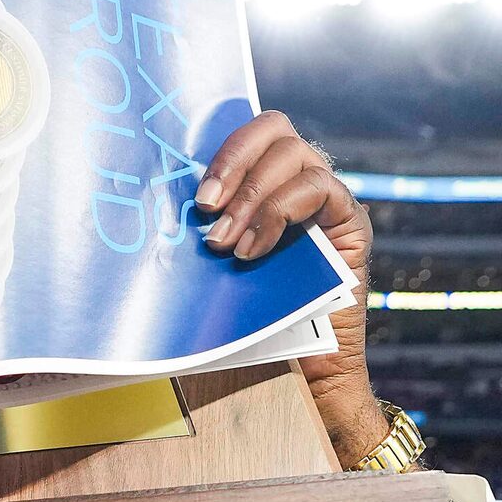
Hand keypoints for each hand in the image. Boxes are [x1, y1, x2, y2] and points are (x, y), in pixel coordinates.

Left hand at [195, 112, 379, 462]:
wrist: (297, 374)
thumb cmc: (248, 322)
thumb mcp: (214, 266)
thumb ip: (203, 228)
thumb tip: (152, 203)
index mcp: (264, 180)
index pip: (248, 132)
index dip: (221, 149)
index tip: (195, 194)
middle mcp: (298, 179)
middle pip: (274, 128)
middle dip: (234, 161)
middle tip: (207, 210)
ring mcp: (327, 198)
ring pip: (294, 154)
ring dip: (252, 196)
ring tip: (227, 243)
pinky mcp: (349, 221)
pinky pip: (320, 187)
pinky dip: (280, 212)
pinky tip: (253, 250)